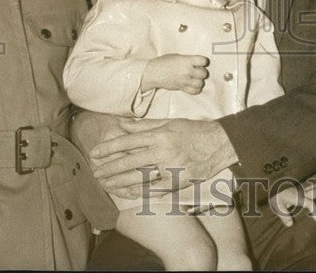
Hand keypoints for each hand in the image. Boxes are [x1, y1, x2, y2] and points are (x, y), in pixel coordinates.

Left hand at [90, 118, 236, 198]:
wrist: (220, 144)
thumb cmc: (194, 131)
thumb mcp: (170, 122)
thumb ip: (145, 125)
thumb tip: (122, 124)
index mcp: (161, 134)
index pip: (128, 141)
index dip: (109, 148)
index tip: (95, 153)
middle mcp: (164, 151)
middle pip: (130, 161)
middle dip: (110, 167)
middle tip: (96, 172)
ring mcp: (171, 168)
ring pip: (139, 177)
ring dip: (119, 181)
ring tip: (106, 183)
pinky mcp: (179, 181)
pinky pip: (155, 189)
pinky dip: (140, 191)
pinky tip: (127, 193)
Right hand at [141, 54, 208, 93]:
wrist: (153, 72)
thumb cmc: (164, 62)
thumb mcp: (178, 57)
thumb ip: (189, 60)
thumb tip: (198, 63)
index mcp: (186, 61)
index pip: (203, 61)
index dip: (204, 61)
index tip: (200, 62)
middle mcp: (187, 71)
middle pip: (204, 73)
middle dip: (202, 72)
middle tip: (197, 70)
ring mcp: (185, 80)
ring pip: (200, 83)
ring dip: (199, 81)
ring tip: (195, 78)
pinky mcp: (182, 88)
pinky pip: (195, 91)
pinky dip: (196, 89)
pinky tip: (192, 85)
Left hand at [269, 179, 315, 226]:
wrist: (273, 190)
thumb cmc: (276, 200)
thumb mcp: (278, 208)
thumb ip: (284, 216)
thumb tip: (290, 224)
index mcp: (297, 197)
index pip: (309, 202)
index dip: (314, 210)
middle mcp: (302, 192)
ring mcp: (303, 190)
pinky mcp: (303, 190)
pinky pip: (315, 188)